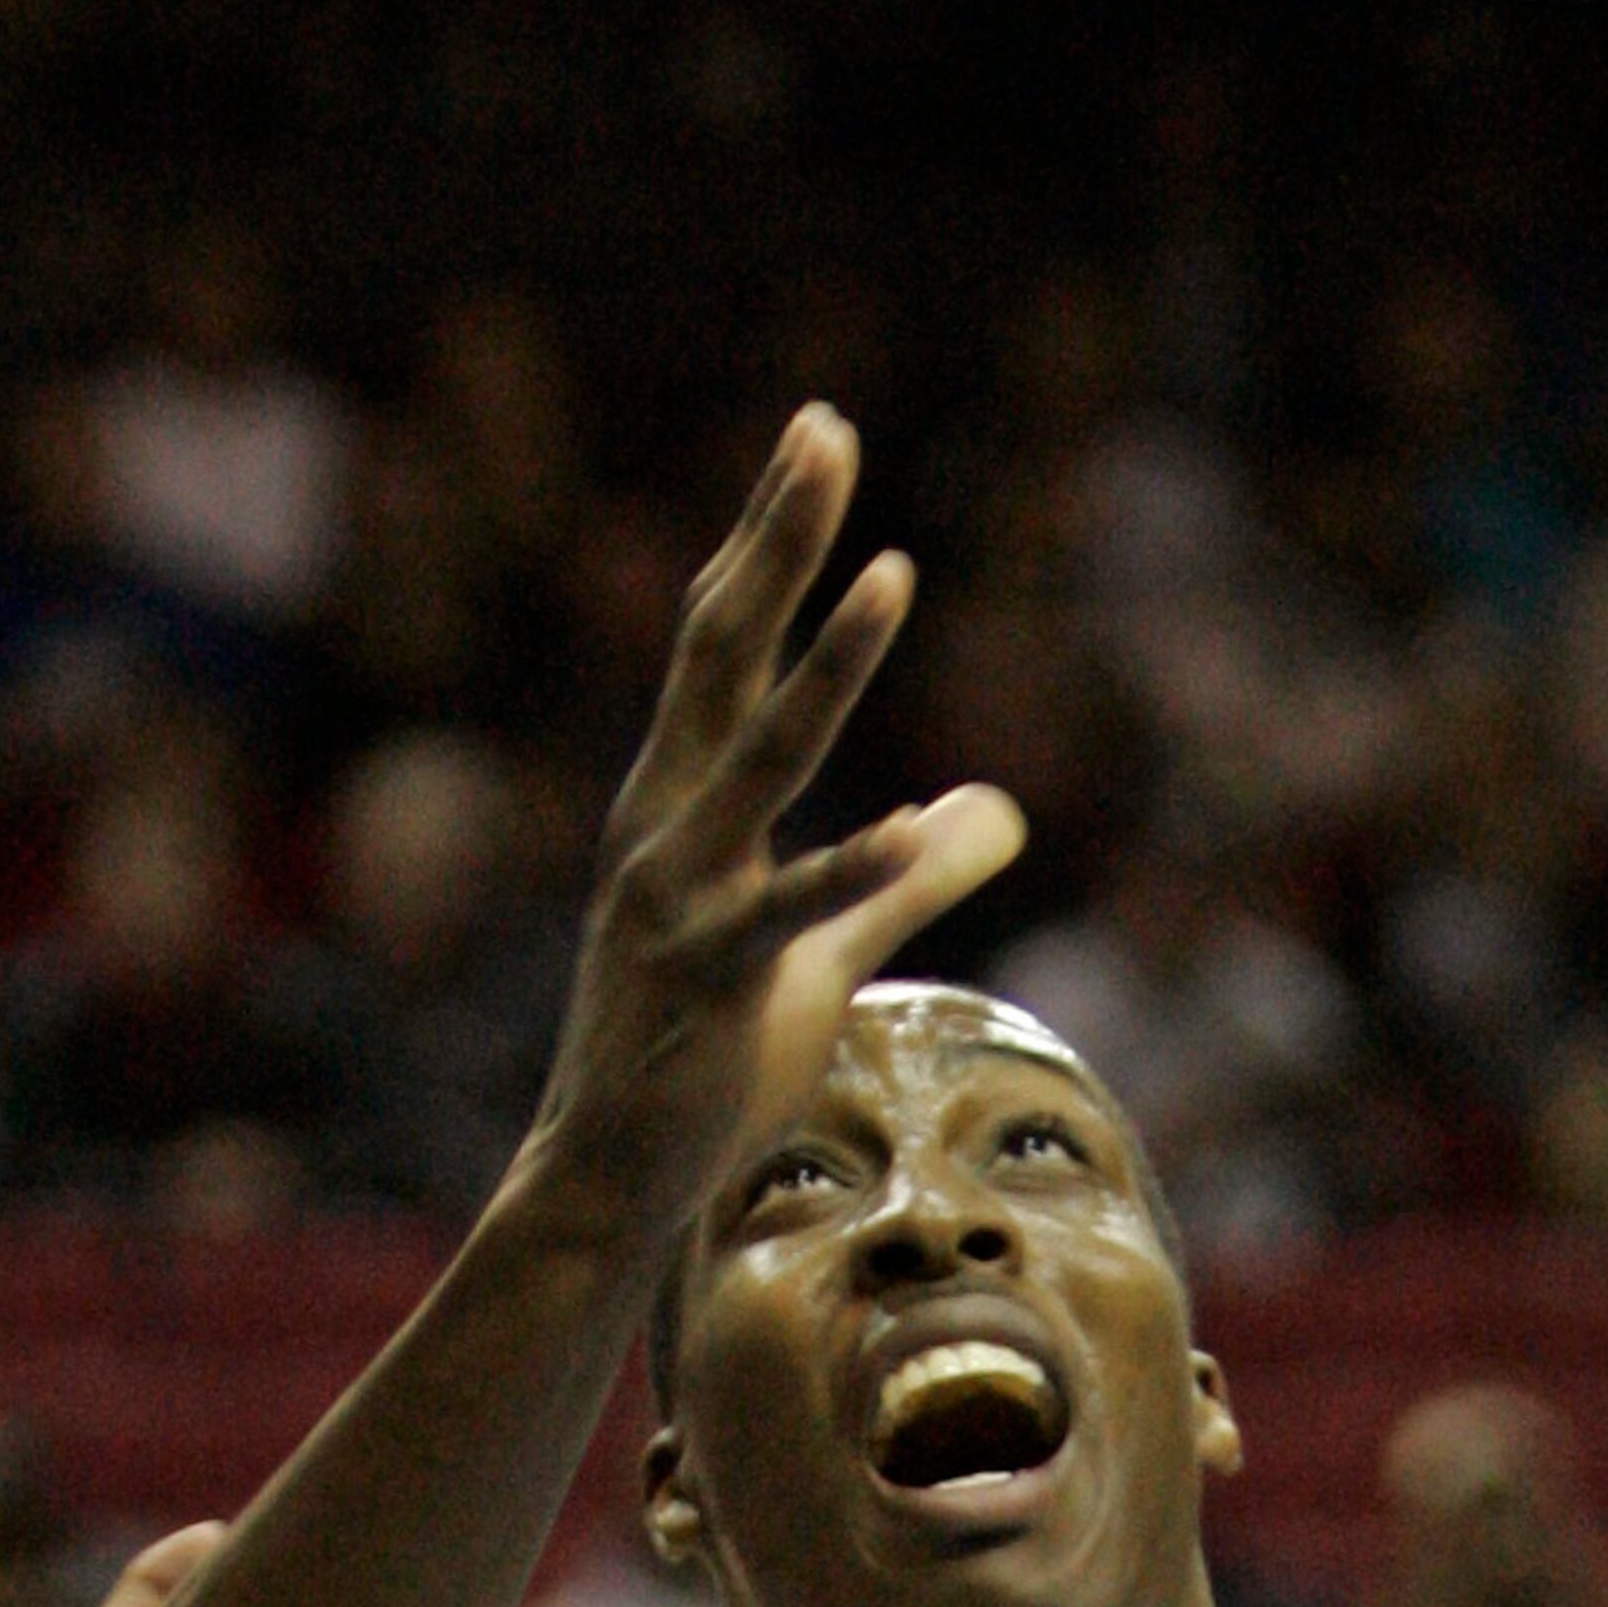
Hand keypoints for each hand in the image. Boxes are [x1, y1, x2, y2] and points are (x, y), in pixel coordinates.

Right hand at [517, 409, 1024, 1253]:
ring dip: (830, 666)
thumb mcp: (828, 953)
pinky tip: (916, 821)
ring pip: (760, 758)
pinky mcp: (707, 983)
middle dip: (777, 540)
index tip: (818, 437)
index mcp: (685, 801)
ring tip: (893, 574)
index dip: (773, 538)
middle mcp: (665, 825)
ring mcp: (678, 899)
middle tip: (824, 429)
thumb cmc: (706, 1059)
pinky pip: (788, 914)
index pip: (728, 641)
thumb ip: (909, 877)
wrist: (608, 1178)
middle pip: (723, 651)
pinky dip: (854, 866)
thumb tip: (1000, 813)